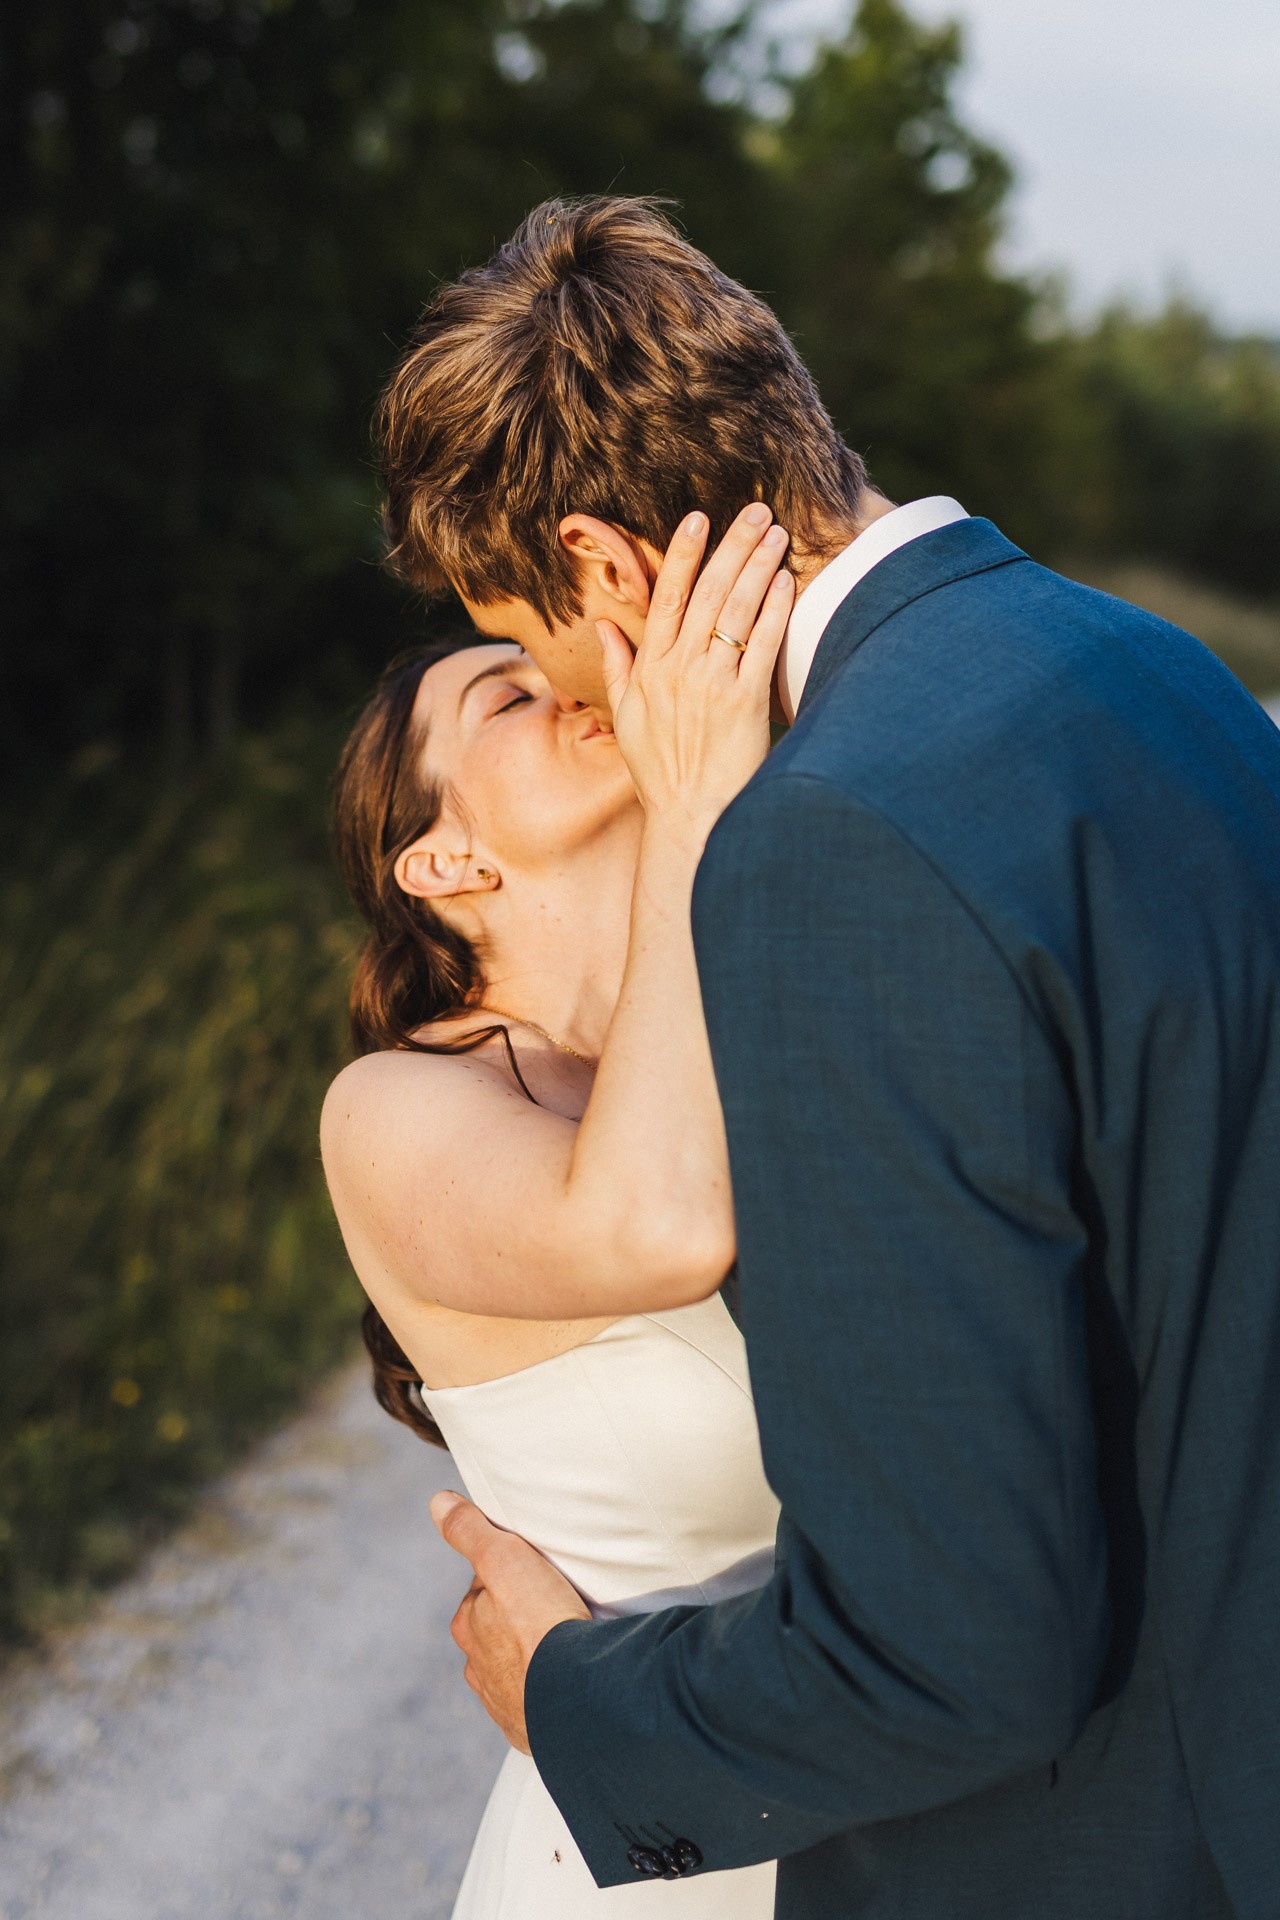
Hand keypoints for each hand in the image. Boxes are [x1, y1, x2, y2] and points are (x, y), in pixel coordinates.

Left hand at [430, 1489, 590, 1753]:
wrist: (578, 1698)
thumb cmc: (541, 1623)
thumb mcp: (505, 1558)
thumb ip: (471, 1530)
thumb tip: (437, 1502)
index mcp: (468, 1626)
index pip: (484, 1589)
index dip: (511, 1574)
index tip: (537, 1572)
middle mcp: (478, 1669)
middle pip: (497, 1632)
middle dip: (519, 1620)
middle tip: (556, 1607)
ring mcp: (504, 1704)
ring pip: (515, 1671)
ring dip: (533, 1659)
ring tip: (567, 1646)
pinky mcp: (531, 1732)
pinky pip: (537, 1706)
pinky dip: (548, 1694)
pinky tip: (567, 1684)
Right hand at [597, 503, 794, 845]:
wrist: (689, 817)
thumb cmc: (660, 773)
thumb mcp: (625, 720)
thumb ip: (618, 667)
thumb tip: (604, 625)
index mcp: (650, 669)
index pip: (667, 598)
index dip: (682, 555)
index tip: (698, 519)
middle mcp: (679, 669)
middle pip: (708, 593)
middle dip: (732, 547)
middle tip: (756, 511)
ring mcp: (712, 684)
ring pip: (736, 611)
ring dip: (758, 567)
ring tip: (776, 534)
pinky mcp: (744, 703)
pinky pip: (762, 645)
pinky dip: (775, 610)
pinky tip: (787, 582)